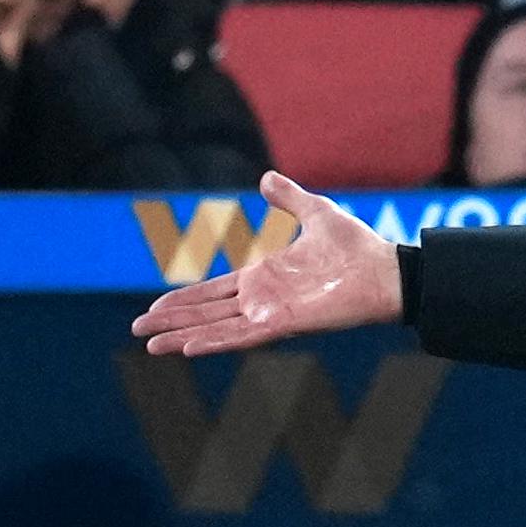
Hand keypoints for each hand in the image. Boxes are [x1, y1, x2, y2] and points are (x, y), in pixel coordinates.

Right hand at [130, 173, 403, 355]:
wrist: (388, 270)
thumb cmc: (359, 247)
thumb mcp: (317, 212)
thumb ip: (289, 198)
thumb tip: (265, 178)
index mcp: (264, 277)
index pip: (213, 291)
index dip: (183, 299)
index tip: (154, 308)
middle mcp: (262, 299)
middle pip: (205, 312)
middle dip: (171, 321)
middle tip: (138, 330)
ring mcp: (271, 314)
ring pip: (216, 328)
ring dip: (183, 336)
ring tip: (150, 345)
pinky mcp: (285, 324)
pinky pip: (243, 337)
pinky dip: (216, 341)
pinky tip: (188, 348)